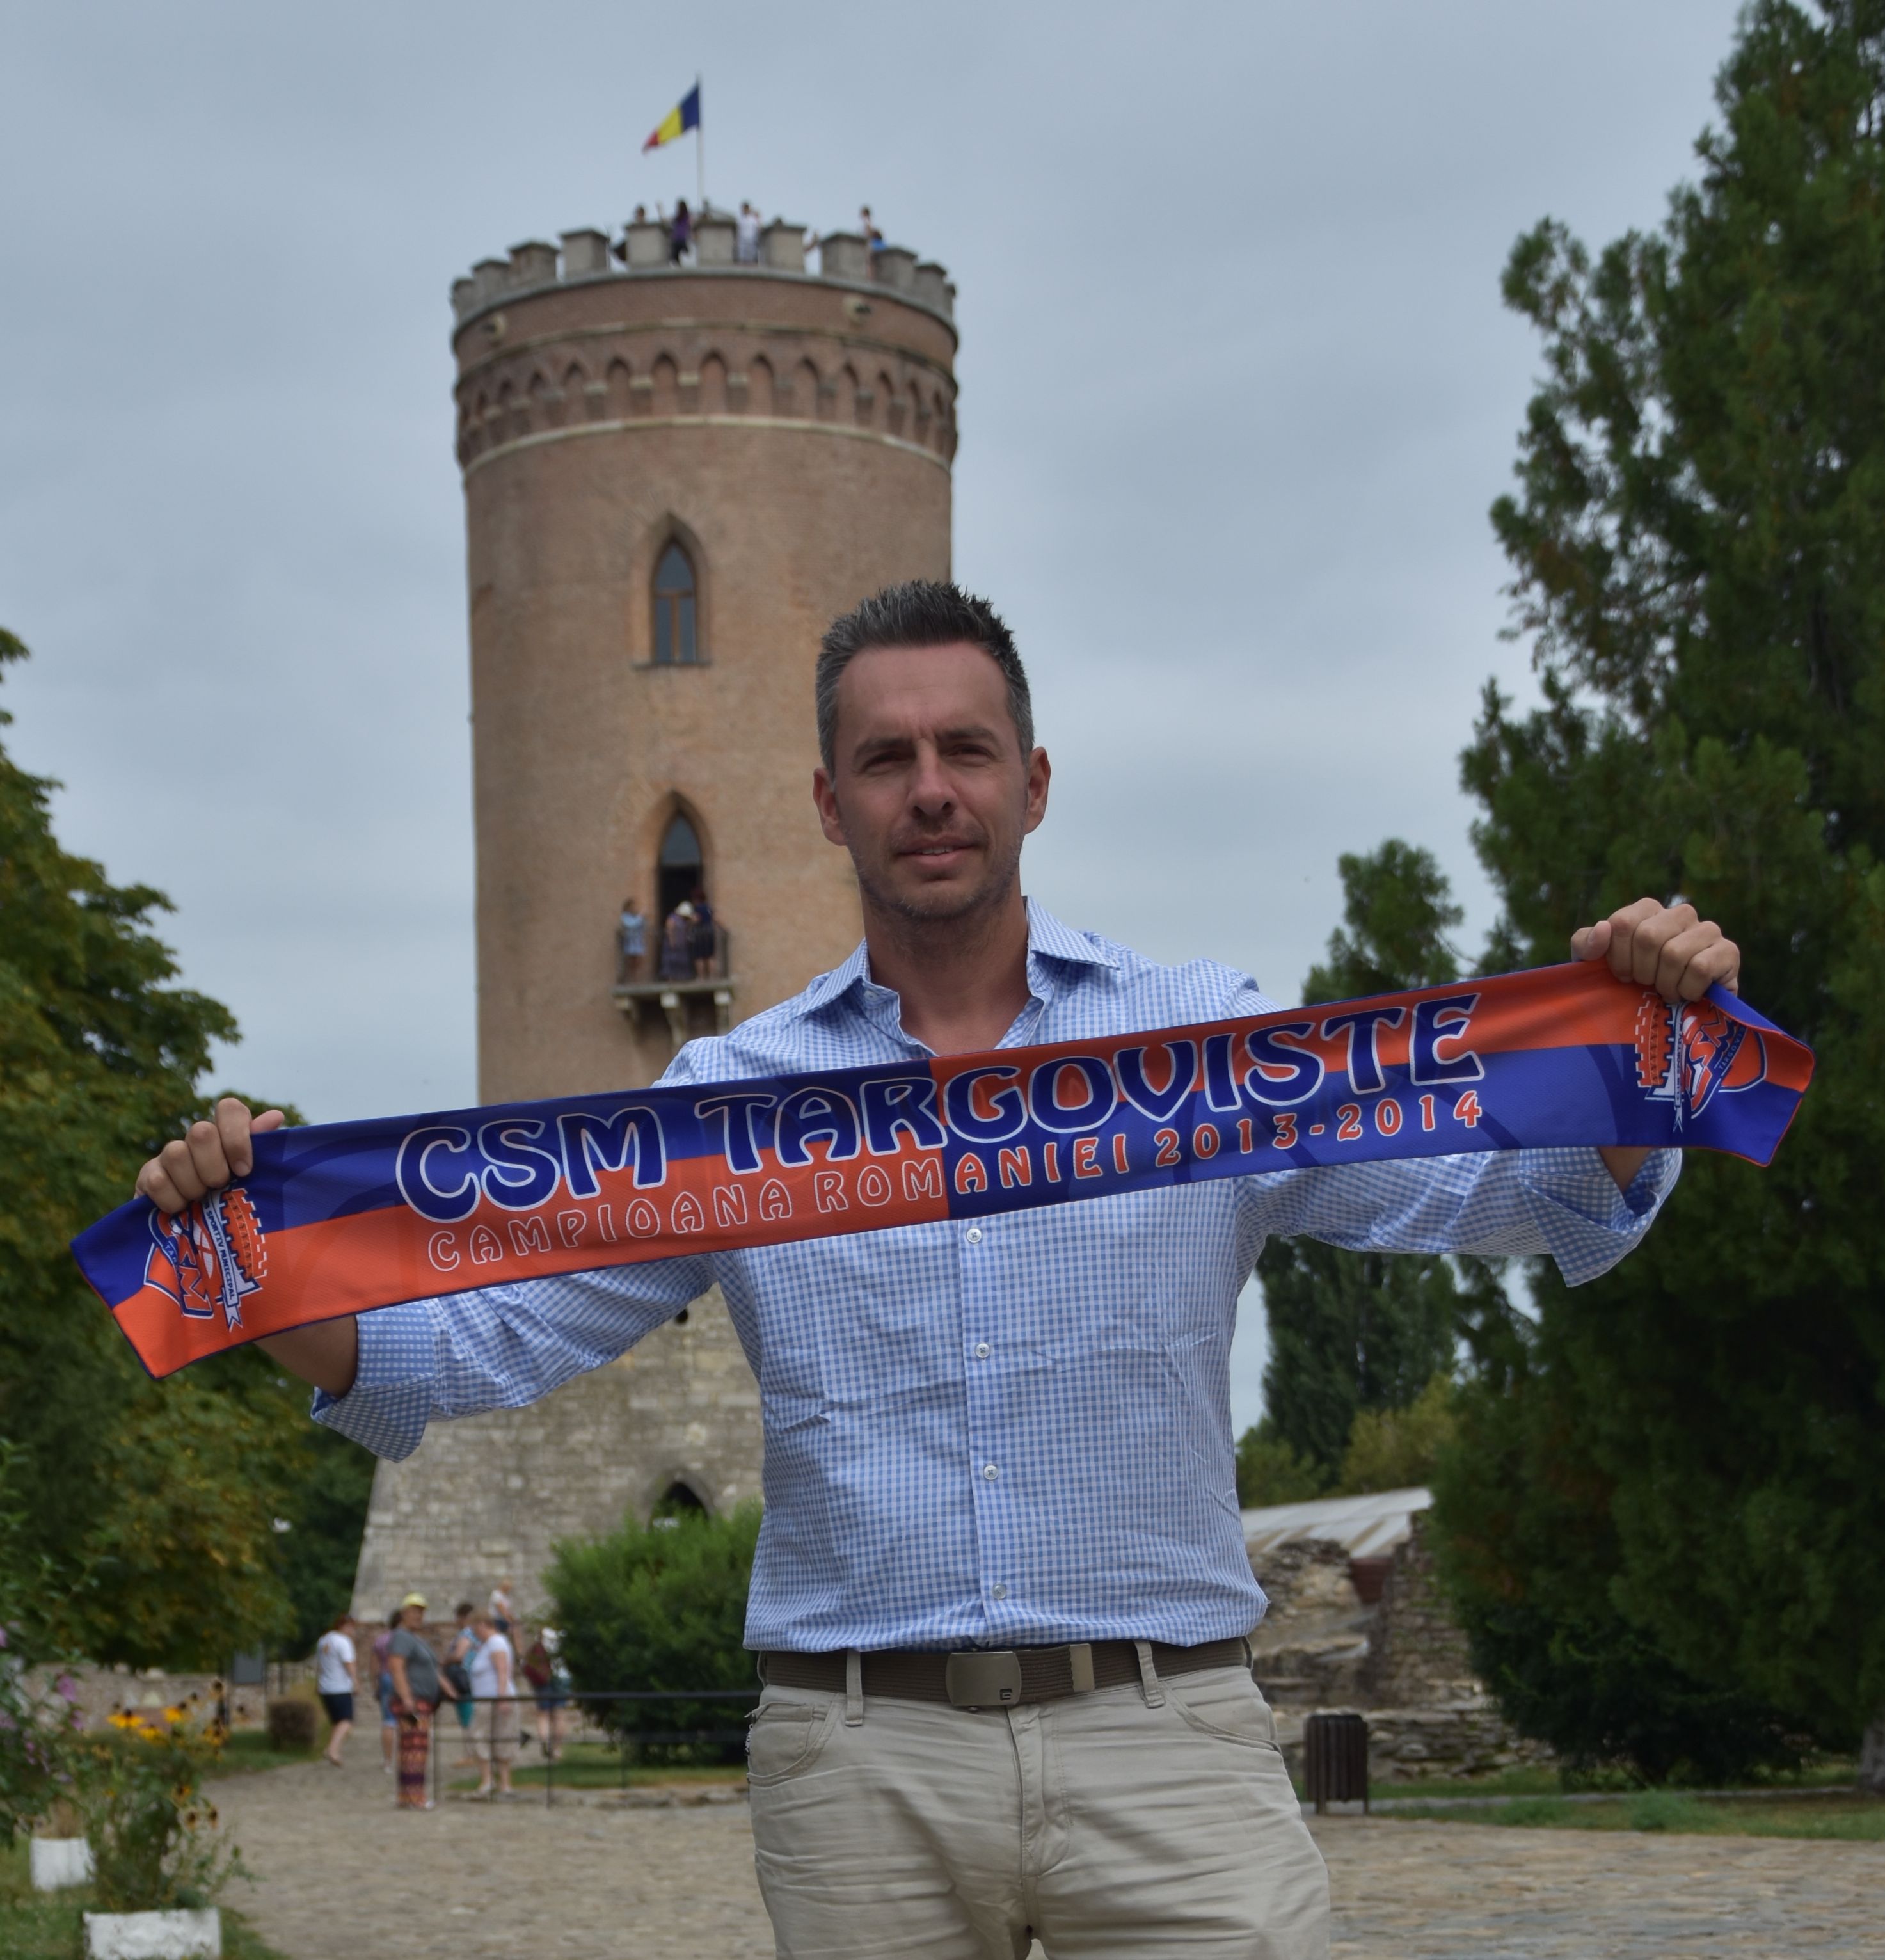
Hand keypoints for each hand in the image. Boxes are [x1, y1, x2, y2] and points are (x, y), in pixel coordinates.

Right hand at [135, 1097, 285, 1212]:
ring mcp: (169, 1154)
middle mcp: (197, 1138)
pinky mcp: (148, 1175)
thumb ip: (262, 1147)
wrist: (197, 1229)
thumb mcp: (253, 1176)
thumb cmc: (234, 1197)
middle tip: (220, 1186)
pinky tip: (181, 1208)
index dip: (237, 1136)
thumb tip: (275, 1115)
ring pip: (176, 1153)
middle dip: (213, 1166)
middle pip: (200, 1131)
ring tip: (200, 1199)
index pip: (228, 1108)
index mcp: (226, 1133)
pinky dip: (173, 1200)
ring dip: (193, 1184)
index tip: (244, 1169)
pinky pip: (157, 1181)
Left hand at [1571, 897, 1738, 1001]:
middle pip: (1648, 937)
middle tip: (1646, 985)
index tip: (1622, 976)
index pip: (1623, 923)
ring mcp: (1707, 930)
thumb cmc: (1628, 985)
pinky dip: (1687, 989)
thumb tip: (1603, 927)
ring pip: (1674, 953)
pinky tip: (1687, 994)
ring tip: (1666, 991)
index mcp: (1647, 910)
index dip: (1618, 957)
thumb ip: (1585, 943)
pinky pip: (1701, 967)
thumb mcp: (1594, 965)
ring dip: (1664, 983)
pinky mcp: (1728, 951)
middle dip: (1640, 971)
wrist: (1668, 1016)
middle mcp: (1680, 913)